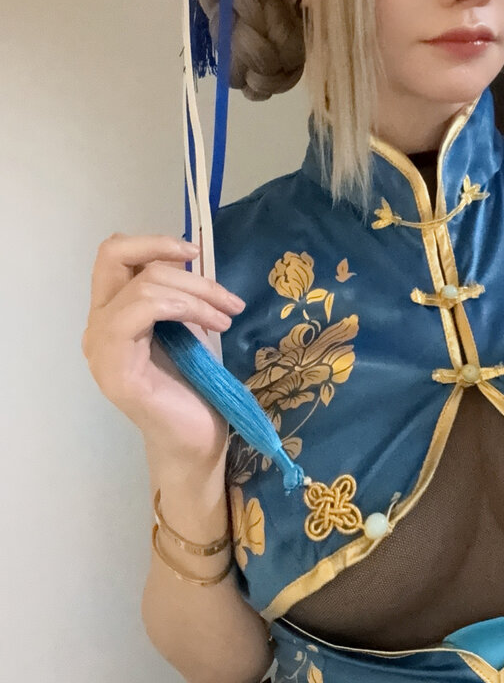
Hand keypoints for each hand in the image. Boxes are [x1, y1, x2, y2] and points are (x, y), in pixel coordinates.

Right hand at [82, 233, 245, 472]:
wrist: (198, 439)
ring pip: (143, 285)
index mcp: (111, 314)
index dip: (151, 242)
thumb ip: (174, 294)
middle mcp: (96, 327)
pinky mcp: (116, 367)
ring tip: (228, 315)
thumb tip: (186, 257)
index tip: (193, 252)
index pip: (113, 255)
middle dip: (177, 262)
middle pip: (116, 257)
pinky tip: (214, 325)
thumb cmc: (195, 385)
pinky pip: (142, 312)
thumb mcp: (186, 326)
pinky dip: (185, 307)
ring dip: (196, 293)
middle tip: (224, 295)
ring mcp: (101, 347)